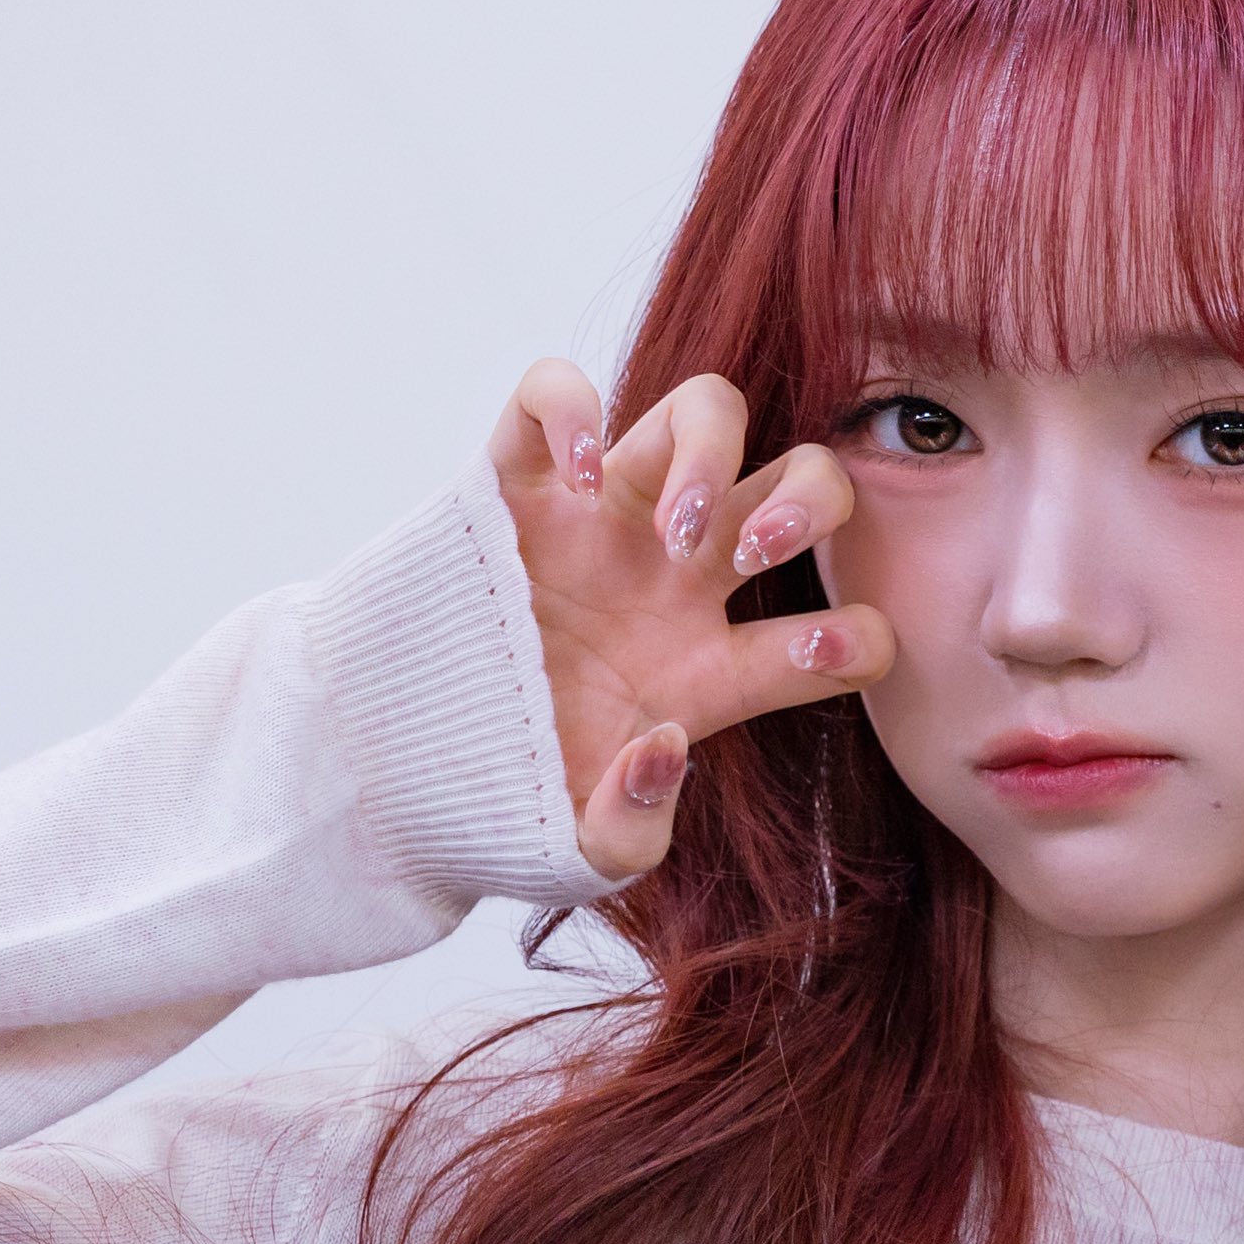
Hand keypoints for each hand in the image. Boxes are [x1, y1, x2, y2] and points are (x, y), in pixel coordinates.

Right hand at [489, 359, 897, 876]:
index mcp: (710, 672)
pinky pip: (548, 390)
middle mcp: (674, 580)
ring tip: (673, 526)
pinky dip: (571, 406)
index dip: (857, 640)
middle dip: (809, 506)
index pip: (844, 636)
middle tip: (745, 561)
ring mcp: (600, 523)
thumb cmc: (496, 805)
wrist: (386, 773)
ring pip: (706, 409)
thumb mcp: (575, 853)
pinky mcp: (513, 486)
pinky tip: (572, 475)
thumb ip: (634, 826)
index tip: (810, 657)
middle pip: (805, 480)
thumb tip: (662, 743)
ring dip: (714, 453)